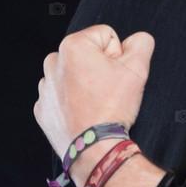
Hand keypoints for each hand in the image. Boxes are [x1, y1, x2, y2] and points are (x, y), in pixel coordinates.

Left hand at [33, 24, 154, 161]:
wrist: (94, 149)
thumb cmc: (112, 108)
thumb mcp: (137, 69)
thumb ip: (141, 43)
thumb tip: (138, 39)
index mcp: (72, 46)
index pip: (106, 37)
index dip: (118, 55)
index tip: (116, 74)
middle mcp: (53, 62)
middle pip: (88, 55)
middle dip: (100, 68)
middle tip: (108, 90)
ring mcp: (45, 87)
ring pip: (74, 75)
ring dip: (85, 84)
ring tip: (96, 103)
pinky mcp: (43, 108)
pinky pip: (62, 96)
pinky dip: (73, 102)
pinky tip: (84, 113)